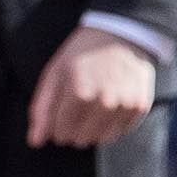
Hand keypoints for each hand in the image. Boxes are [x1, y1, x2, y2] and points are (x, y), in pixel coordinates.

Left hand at [25, 29, 161, 149]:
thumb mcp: (55, 73)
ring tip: (92, 105)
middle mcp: (105, 102)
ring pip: (101, 138)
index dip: (57, 125)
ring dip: (93, 128)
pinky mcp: (140, 107)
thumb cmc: (82, 55)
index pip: (61, 132)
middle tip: (77, 106)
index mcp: (80, 93)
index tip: (60, 111)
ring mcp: (125, 105)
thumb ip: (42, 109)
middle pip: (81, 139)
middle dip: (74, 128)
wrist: (121, 34)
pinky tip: (109, 105)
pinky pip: (121, 131)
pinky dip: (112, 124)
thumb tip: (36, 142)